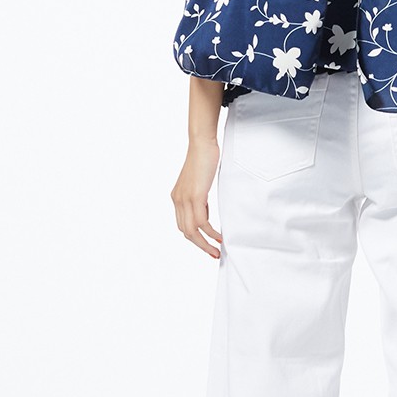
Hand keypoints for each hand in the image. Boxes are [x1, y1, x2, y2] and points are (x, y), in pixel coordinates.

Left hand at [171, 138, 223, 258]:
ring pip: (192, 231)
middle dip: (201, 246)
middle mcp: (178, 200)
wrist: (201, 143)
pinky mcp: (195, 196)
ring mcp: (185, 199)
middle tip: (214, 254)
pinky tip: (219, 236)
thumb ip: (200, 198)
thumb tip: (205, 210)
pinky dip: (210, 233)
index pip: (183, 225)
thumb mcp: (199, 182)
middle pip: (186, 232)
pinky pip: (201, 222)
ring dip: (205, 244)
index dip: (195, 239)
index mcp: (177, 198)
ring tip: (217, 250)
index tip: (208, 245)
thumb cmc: (204, 158)